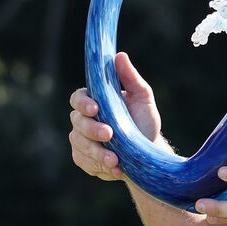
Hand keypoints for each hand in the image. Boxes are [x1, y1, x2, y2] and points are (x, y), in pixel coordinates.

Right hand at [69, 52, 162, 180]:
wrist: (148, 152)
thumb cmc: (143, 120)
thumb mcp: (142, 98)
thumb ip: (130, 78)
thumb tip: (119, 56)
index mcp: (94, 101)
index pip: (78, 98)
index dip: (83, 103)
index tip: (95, 108)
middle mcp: (83, 120)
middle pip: (77, 123)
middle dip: (93, 130)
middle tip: (109, 134)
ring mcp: (81, 140)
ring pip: (80, 145)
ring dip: (97, 153)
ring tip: (114, 160)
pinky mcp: (85, 159)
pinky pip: (84, 162)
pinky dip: (99, 167)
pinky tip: (115, 169)